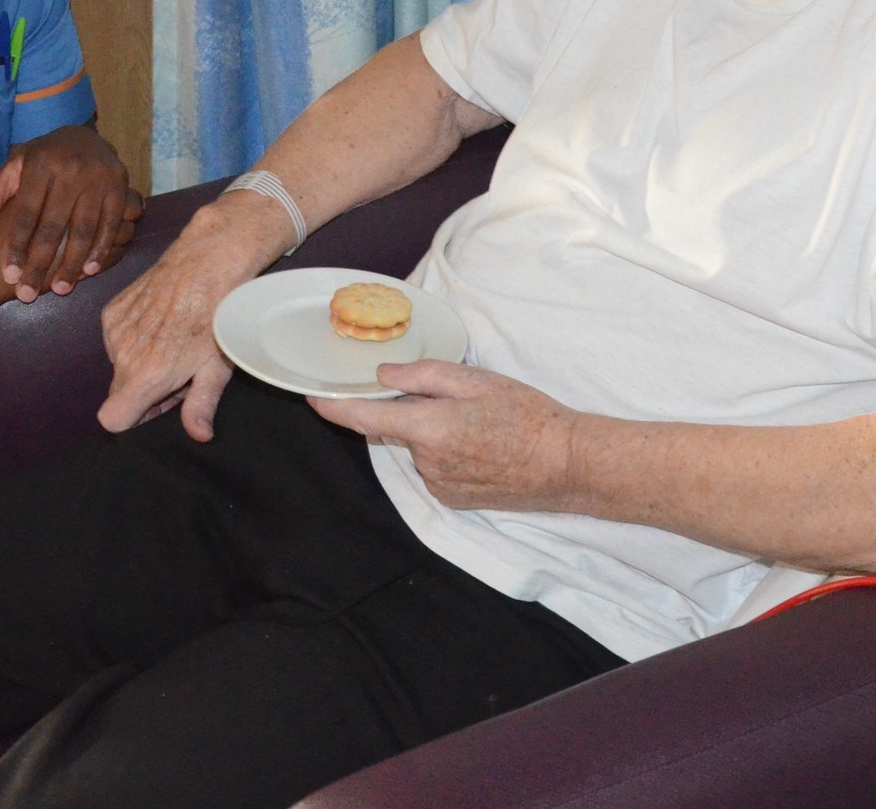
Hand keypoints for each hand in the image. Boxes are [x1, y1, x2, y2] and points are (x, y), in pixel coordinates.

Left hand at [0, 124, 139, 301]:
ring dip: (72, 262)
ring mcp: (98, 177)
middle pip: (53, 226)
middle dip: (40, 263)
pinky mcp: (120, 185)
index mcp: (39, 164)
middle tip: (27, 294)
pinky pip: (110, 223)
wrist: (85, 135)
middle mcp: (70, 169)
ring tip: (59, 289)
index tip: (9, 276)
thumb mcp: (14, 170)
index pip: (25, 212)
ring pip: (83, 229)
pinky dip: (101, 249)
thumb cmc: (43, 159)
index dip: (16, 246)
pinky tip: (89, 271)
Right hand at [96, 201, 279, 436]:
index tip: (159, 405)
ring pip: (121, 364)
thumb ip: (201, 405)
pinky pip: (117, 338)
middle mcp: (121, 353)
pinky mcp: (113, 309)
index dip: (136, 419)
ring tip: (176, 343)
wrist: (207, 261)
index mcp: (145, 374)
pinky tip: (164, 323)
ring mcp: (114, 329)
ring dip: (143, 363)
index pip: (112, 419)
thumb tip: (198, 435)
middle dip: (147, 390)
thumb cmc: (217, 315)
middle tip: (181, 371)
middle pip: (121, 393)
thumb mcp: (217, 366)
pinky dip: (136, 339)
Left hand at [310, 360, 582, 511]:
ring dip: (430, 432)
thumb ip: (424, 376)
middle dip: (407, 410)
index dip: (332, 406)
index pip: (363, 418)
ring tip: (476, 422)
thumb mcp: (476, 381)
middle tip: (448, 395)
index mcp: (429, 428)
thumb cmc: (527, 415)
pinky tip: (479, 445)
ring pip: (417, 449)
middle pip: (394, 430)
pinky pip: (433, 468)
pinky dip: (444, 452)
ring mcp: (438, 485)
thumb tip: (384, 376)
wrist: (565, 464)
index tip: (311, 393)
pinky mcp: (452, 499)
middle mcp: (426, 463)